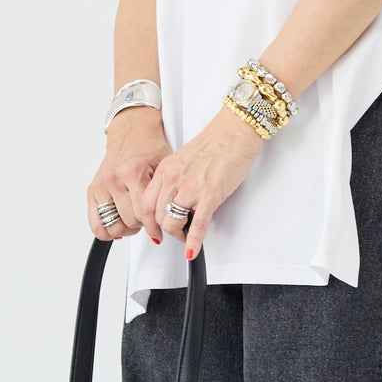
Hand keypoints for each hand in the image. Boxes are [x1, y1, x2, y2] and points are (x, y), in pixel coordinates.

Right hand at [87, 110, 171, 242]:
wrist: (132, 133)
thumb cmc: (150, 149)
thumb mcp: (164, 168)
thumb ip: (164, 194)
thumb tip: (170, 220)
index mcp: (133, 172)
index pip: (144, 212)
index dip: (153, 227)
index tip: (158, 233)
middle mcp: (114, 179)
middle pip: (129, 220)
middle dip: (142, 226)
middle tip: (148, 220)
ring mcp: (101, 185)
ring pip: (113, 225)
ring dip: (126, 229)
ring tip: (134, 221)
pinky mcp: (93, 191)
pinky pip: (95, 223)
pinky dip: (106, 231)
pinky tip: (118, 225)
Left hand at [143, 105, 265, 260]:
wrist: (235, 129)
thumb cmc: (216, 142)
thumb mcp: (184, 159)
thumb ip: (176, 179)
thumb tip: (175, 200)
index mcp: (166, 170)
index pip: (146, 202)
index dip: (148, 220)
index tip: (155, 228)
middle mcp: (173, 178)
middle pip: (156, 216)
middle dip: (164, 230)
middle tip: (174, 233)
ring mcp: (191, 187)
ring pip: (171, 222)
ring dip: (178, 235)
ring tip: (186, 236)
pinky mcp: (210, 194)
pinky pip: (197, 224)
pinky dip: (194, 242)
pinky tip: (193, 251)